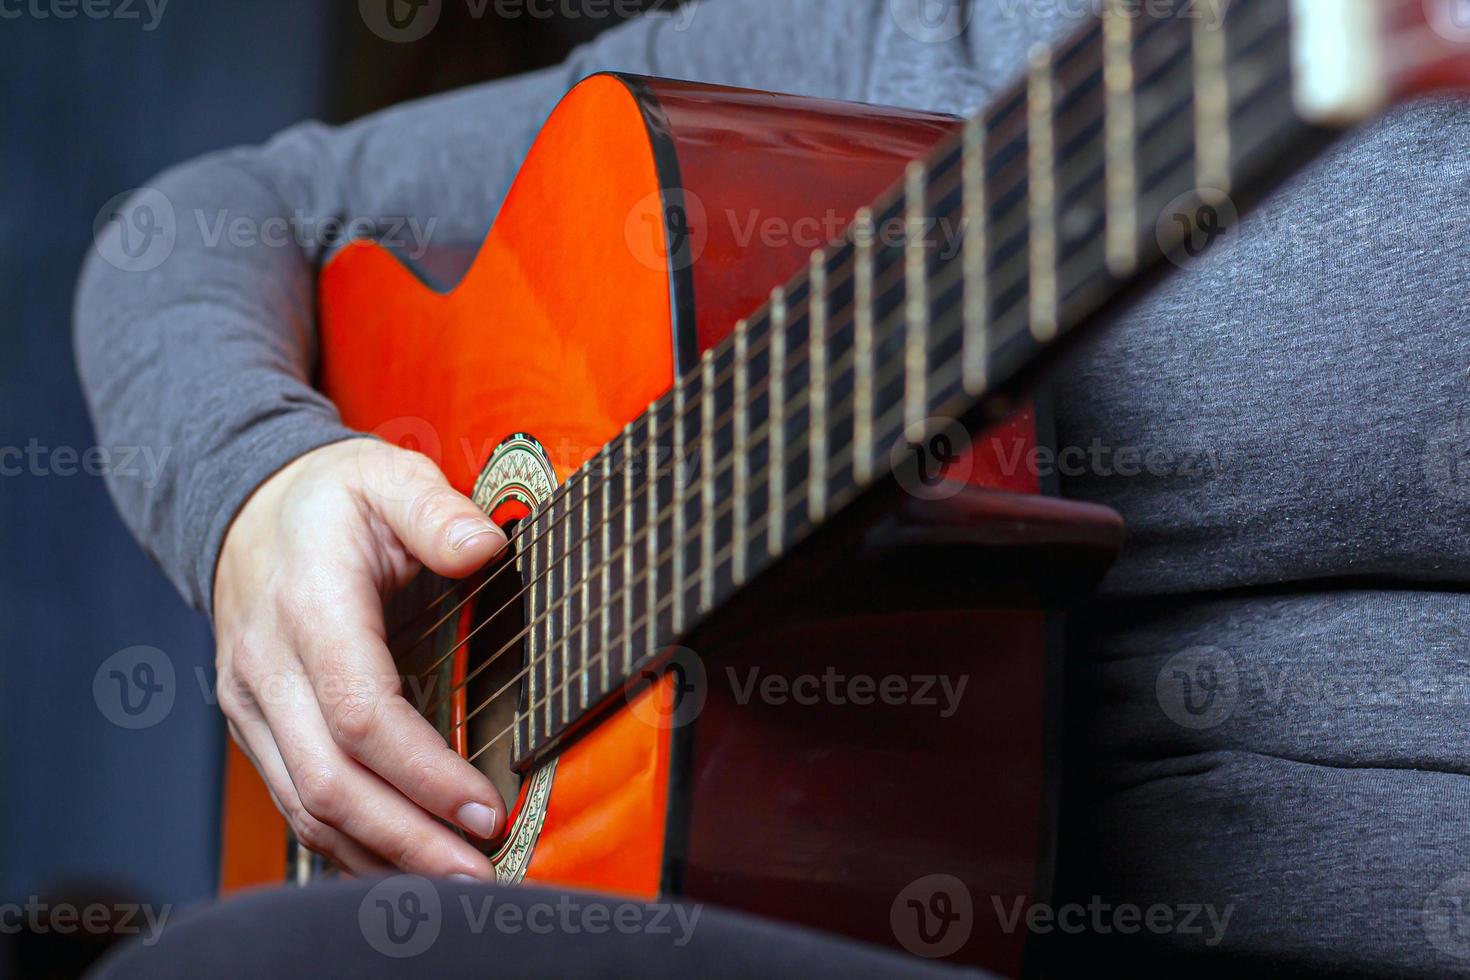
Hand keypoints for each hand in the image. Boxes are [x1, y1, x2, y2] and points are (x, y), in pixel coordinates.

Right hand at [213, 438, 508, 877]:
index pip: (361, 713)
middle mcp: (268, 667)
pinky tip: (401, 864)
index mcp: (308, 606)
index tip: (486, 808)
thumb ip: (435, 511)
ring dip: (382, 855)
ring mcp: (253, 705)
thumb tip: (483, 548)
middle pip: (332, 782)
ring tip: (456, 882)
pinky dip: (349, 844)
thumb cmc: (329, 499)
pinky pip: (297, 802)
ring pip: (308, 807)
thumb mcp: (386, 476)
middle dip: (409, 839)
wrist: (246, 510)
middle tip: (481, 874)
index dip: (424, 772)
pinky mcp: (257, 728)